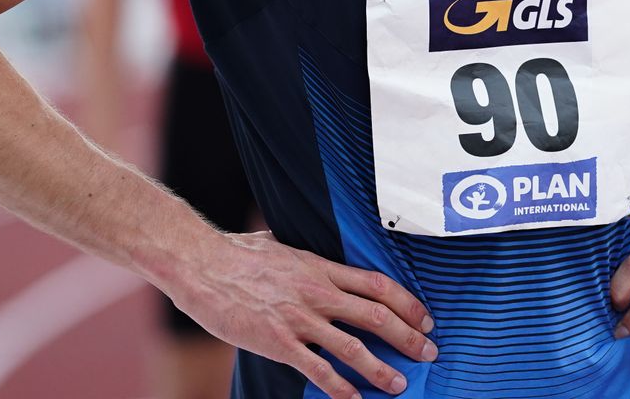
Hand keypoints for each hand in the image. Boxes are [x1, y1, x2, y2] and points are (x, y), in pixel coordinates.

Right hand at [172, 230, 436, 397]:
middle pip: (376, 315)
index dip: (407, 302)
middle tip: (428, 352)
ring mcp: (299, 318)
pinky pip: (317, 369)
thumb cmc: (235, 252)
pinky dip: (339, 388)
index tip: (425, 318)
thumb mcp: (279, 244)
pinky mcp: (278, 342)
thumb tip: (306, 254)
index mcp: (320, 268)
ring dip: (381, 368)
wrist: (201, 264)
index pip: (377, 284)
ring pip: (353, 346)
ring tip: (400, 384)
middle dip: (407, 336)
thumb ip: (301, 256)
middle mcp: (317, 292)